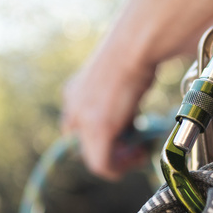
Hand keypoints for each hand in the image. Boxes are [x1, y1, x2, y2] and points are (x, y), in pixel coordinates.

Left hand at [62, 43, 155, 180]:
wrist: (134, 44)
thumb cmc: (136, 51)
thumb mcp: (120, 78)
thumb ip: (118, 102)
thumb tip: (132, 119)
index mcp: (75, 91)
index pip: (78, 126)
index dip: (103, 136)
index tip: (129, 133)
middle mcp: (72, 105)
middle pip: (83, 145)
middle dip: (111, 150)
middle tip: (136, 145)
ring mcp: (82, 118)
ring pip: (93, 158)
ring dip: (119, 159)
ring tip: (140, 150)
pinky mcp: (97, 130)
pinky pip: (102, 165)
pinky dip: (120, 167)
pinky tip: (139, 155)